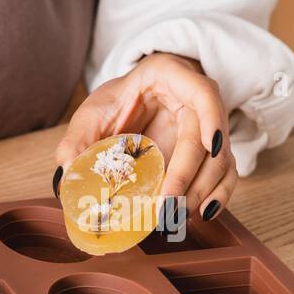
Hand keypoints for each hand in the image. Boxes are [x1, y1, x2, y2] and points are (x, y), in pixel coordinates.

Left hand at [54, 54, 236, 217]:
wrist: (131, 105)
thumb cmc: (116, 102)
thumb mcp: (93, 113)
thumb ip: (77, 140)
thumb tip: (68, 174)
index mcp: (171, 76)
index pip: (204, 93)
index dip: (212, 118)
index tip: (210, 144)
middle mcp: (199, 101)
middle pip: (208, 140)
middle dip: (188, 177)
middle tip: (165, 207)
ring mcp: (209, 128)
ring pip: (221, 162)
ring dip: (201, 193)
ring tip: (173, 217)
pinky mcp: (211, 154)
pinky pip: (225, 176)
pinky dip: (217, 196)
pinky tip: (200, 214)